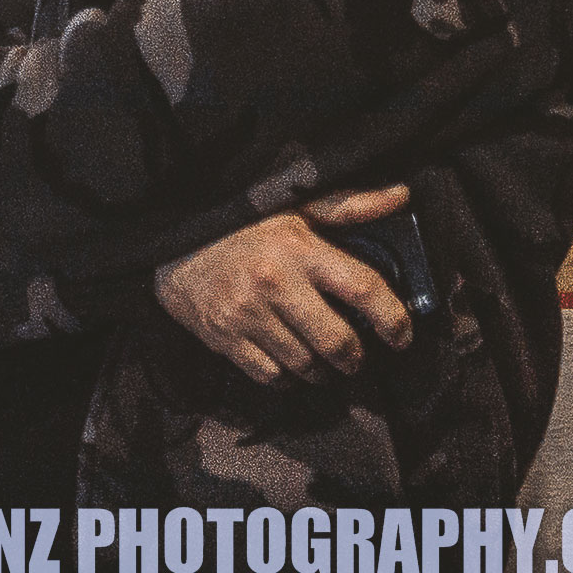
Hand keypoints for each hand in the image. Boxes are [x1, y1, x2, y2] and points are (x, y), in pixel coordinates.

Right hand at [152, 184, 414, 386]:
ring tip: (321, 357)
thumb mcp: (294, 206)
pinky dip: (287, 376)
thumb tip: (401, 195)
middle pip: (339, 343)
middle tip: (355, 353)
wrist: (171, 235)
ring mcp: (247, 314)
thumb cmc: (242, 221)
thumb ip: (348, 206)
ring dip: (322, 369)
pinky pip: (272, 377)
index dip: (394, 319)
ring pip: (307, 366)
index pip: (364, 289)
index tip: (401, 335)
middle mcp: (274, 282)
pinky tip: (288, 359)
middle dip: (355, 357)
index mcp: (298, 247)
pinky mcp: (225, 338)